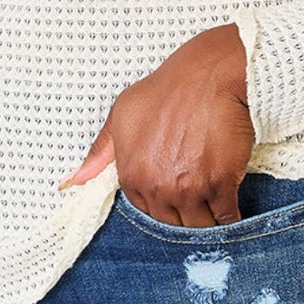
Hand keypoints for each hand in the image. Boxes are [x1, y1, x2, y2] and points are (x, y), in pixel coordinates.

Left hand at [57, 23, 254, 226]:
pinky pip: (226, 217)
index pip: (145, 213)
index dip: (162, 207)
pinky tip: (233, 210)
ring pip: (200, 227)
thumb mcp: (122, 114)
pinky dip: (231, 218)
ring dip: (209, 224)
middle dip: (185, 219)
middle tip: (199, 204)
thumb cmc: (166, 90)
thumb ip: (99, 153)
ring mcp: (189, 189)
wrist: (209, 76)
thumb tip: (71, 181)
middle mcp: (158, 187)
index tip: (175, 198)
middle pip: (172, 226)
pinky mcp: (220, 184)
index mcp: (132, 175)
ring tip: (216, 210)